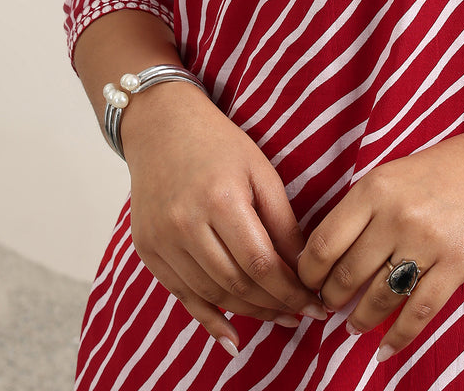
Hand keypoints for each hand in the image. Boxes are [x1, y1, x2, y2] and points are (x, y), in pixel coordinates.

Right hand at [124, 83, 327, 355]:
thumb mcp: (260, 170)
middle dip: (273, 305)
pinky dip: (208, 319)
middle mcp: (186, 224)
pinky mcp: (147, 250)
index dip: (290, 290)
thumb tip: (303, 267)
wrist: (161, 127)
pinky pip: (182, 296)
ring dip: (248, 313)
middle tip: (300, 315)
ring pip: (212, 294)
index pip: (260, 262)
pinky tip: (232, 337)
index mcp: (220, 199)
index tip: (315, 303)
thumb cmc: (218, 144)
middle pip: (236, 283)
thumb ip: (282, 221)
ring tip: (277, 317)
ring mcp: (162, 240)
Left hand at [296, 127, 463, 362]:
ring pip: (378, 297)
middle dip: (331, 298)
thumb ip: (363, 208)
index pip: (324, 242)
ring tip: (353, 326)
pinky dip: (398, 336)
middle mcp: (396, 215)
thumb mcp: (395, 174)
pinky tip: (385, 348)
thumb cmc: (446, 167)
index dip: (308, 272)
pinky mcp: (457, 264)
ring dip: (359, 319)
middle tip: (329, 306)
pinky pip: (418, 311)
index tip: (307, 283)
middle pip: (346, 273)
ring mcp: (427, 241)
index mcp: (374, 188)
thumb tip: (324, 253)